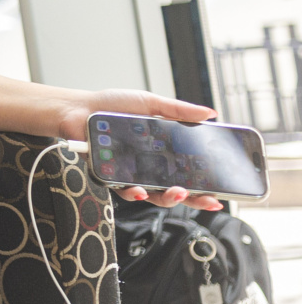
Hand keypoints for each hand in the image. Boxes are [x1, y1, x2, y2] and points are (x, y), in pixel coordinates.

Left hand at [53, 90, 225, 211]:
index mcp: (162, 152)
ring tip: (178, 192)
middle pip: (175, 190)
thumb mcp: (150, 103)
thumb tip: (211, 113)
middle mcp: (148, 167)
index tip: (223, 193)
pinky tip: (140, 190)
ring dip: (168, 197)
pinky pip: (123, 190)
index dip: (206, 185)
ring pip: (152, 195)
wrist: (80, 108)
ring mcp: (129, 174)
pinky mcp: (110, 177)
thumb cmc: (112, 105)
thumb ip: (178, 111)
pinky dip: (133, 192)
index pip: (189, 173)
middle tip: (208, 200)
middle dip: (194, 199)